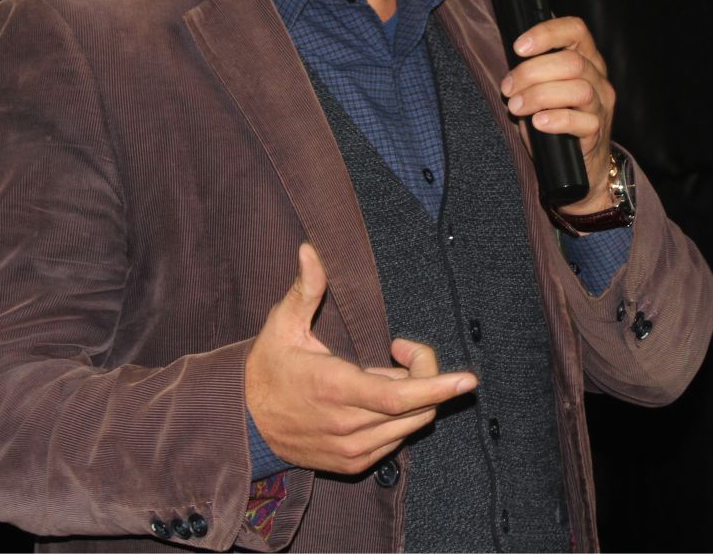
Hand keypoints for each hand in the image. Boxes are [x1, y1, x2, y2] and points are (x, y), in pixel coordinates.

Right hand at [245, 244, 478, 474]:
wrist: (244, 424)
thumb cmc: (268, 368)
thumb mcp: (282, 325)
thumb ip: (304, 289)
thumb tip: (311, 249)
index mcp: (335, 388)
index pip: (400, 395)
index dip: (437, 386)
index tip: (468, 379)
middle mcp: (347, 425)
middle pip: (416, 409)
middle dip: (426, 376)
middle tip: (401, 348)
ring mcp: (352, 450)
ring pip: (410, 427)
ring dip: (412, 398)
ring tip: (382, 374)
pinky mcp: (352, 463)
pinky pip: (396, 441)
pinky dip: (399, 418)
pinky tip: (375, 399)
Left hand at [499, 16, 617, 211]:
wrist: (577, 169)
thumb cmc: (554, 123)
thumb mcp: (543, 90)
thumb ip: (534, 72)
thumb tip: (511, 61)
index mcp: (586, 59)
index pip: (576, 30)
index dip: (547, 33)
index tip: (519, 47)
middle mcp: (598, 78)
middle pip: (572, 61)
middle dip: (532, 72)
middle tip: (508, 89)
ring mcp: (601, 105)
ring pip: (579, 89)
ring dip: (539, 95)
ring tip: (516, 107)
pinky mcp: (598, 132)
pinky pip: (582, 121)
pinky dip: (556, 119)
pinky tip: (537, 123)